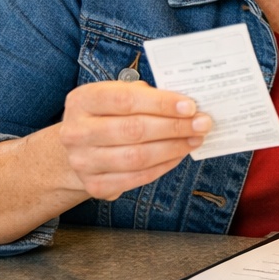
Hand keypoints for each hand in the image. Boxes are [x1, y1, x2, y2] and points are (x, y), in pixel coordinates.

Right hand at [58, 81, 212, 200]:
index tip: (190, 106)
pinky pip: (136, 178)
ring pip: (136, 157)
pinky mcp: (94, 185)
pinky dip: (163, 166)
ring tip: (195, 139)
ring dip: (173, 148)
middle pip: (133, 130)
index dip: (161, 103)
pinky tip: (179, 155)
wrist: (80, 146)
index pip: (125, 100)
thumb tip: (185, 105)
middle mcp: (76, 132)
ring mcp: (82, 162)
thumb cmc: (109, 113)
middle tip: (202, 124)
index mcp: (83, 100)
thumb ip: (147, 95)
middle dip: (174, 127)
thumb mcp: (119, 94)